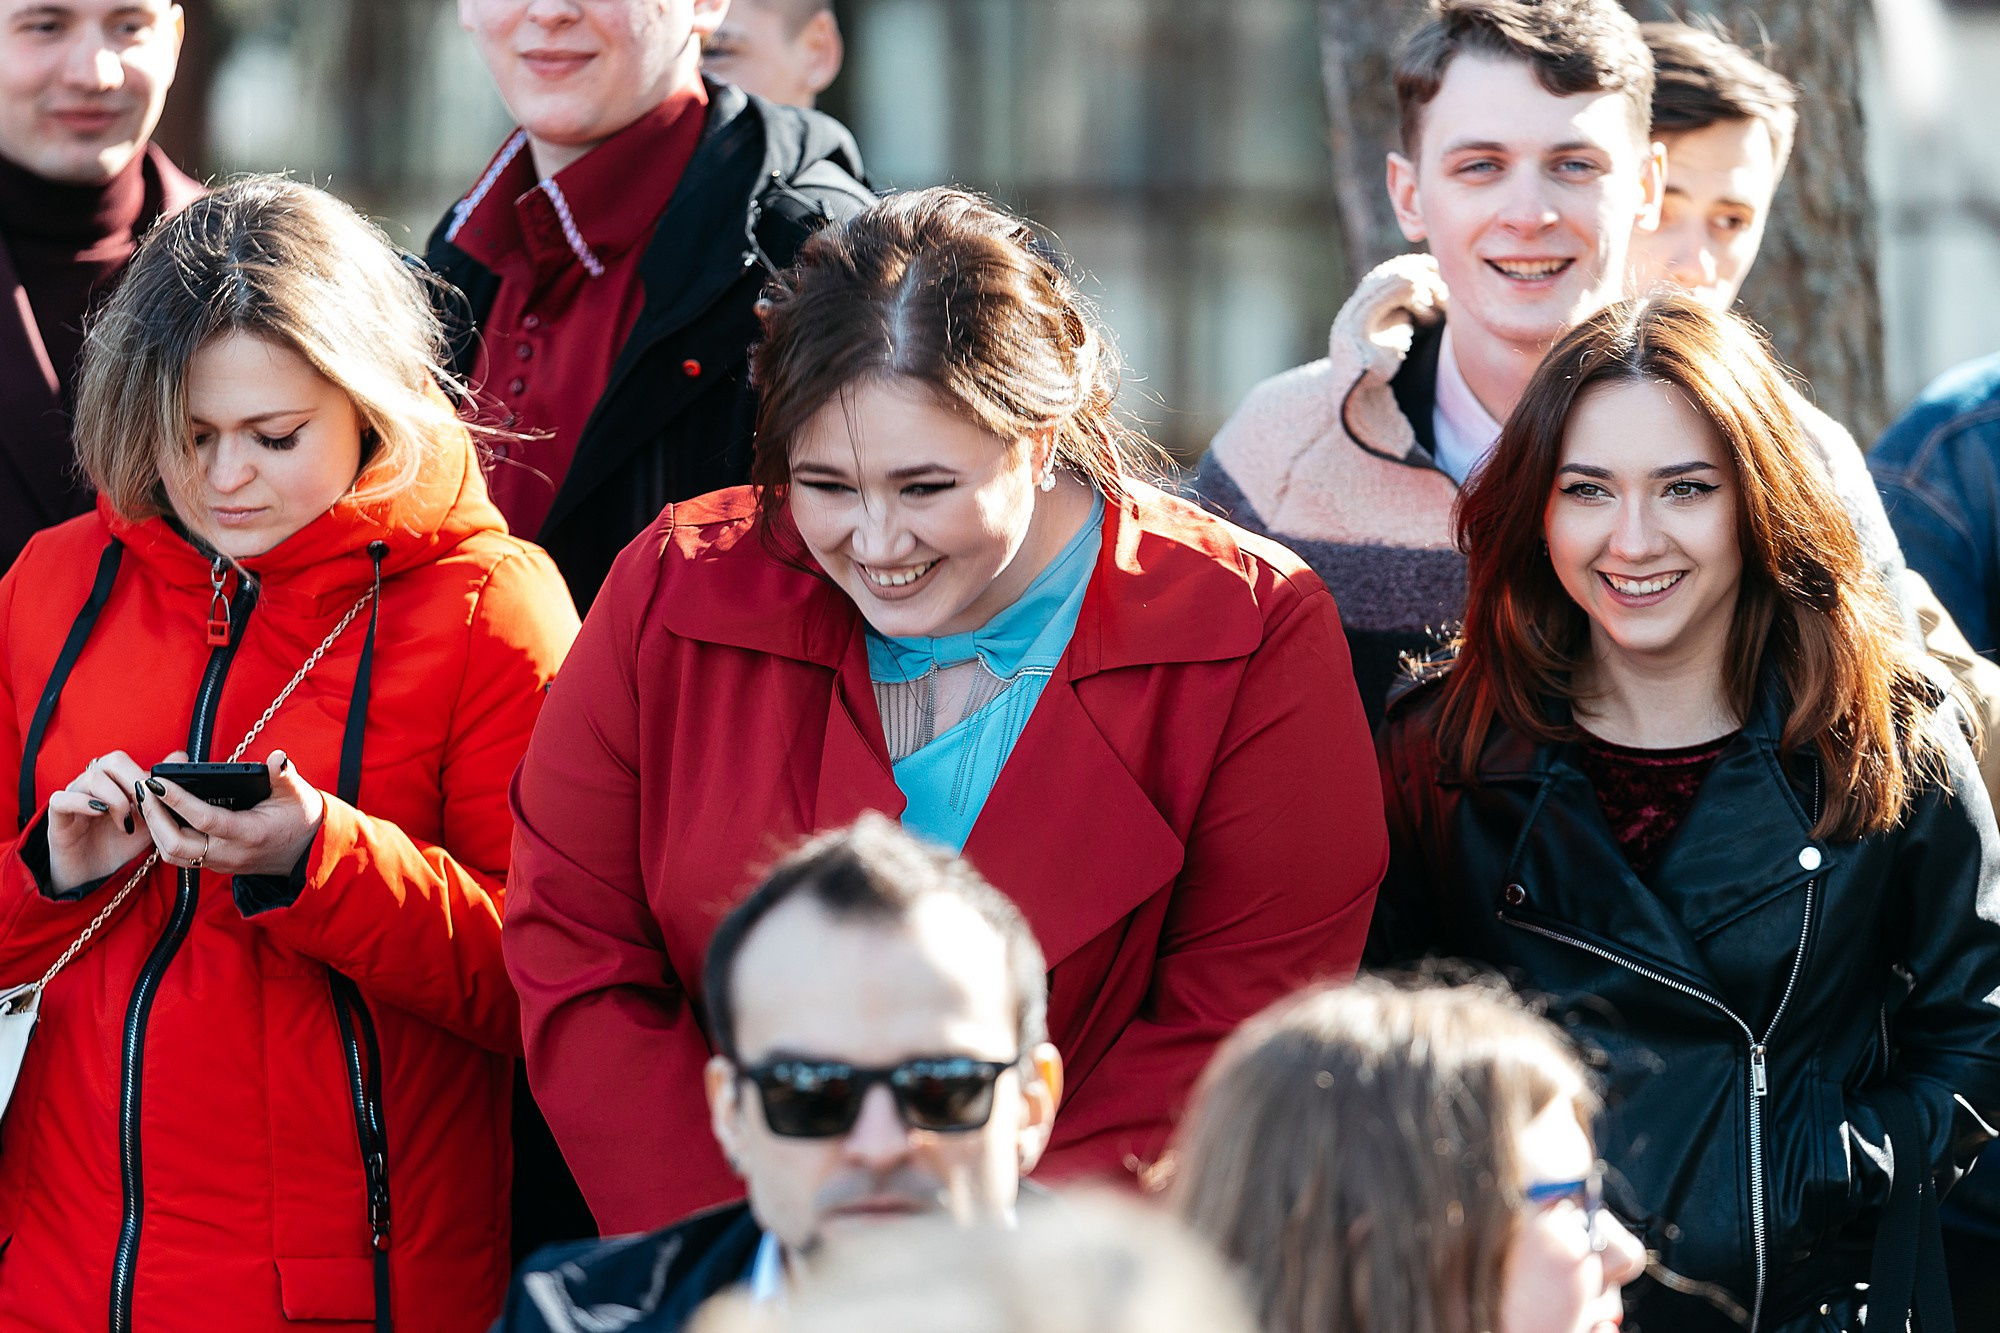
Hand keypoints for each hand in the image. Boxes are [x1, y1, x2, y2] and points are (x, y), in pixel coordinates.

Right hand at [47, 750, 152, 893]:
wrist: (97, 878)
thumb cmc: (123, 844)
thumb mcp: (151, 819)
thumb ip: (163, 792)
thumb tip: (181, 756)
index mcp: (115, 782)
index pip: (129, 761)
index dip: (146, 775)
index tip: (157, 798)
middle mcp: (94, 785)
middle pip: (112, 761)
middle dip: (134, 780)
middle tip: (144, 805)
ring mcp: (74, 798)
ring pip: (91, 777)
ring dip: (116, 798)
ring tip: (126, 822)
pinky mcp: (57, 817)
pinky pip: (61, 799)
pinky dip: (82, 803)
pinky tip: (101, 814)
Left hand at [136, 749, 325, 879]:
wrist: (308, 852)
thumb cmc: (302, 819)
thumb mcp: (299, 795)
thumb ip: (285, 776)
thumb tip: (277, 758)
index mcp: (250, 834)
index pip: (204, 820)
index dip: (177, 800)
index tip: (159, 781)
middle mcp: (230, 853)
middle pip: (176, 844)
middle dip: (155, 816)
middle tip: (146, 788)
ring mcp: (220, 863)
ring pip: (172, 854)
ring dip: (155, 828)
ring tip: (149, 800)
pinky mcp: (214, 864)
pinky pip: (179, 856)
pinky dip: (163, 837)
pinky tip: (161, 815)